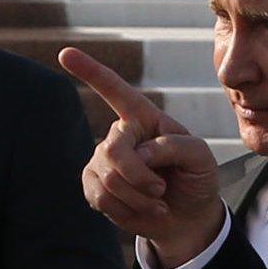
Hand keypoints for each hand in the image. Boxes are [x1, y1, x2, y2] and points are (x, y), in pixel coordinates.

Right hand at [59, 48, 224, 268]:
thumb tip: (141, 153)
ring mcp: (104, 159)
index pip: (116, 91)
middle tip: (161, 189)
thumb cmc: (195, 179)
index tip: (66, 53)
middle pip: (113, 150)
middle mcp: (122, 134)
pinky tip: (143, 208)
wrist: (187, 215)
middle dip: (139, 176)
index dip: (91, 72)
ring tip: (158, 200)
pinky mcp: (94, 184)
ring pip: (108, 179)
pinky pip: (100, 197)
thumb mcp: (201, 158)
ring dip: (139, 197)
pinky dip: (127, 209)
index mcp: (146, 118)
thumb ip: (177, 146)